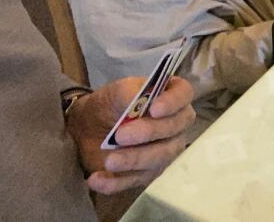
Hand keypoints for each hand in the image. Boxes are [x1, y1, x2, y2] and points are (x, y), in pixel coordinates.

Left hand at [67, 76, 194, 194]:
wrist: (89, 127)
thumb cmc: (111, 103)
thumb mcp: (116, 91)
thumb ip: (129, 93)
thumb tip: (137, 101)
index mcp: (172, 96)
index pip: (184, 94)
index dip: (173, 102)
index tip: (154, 109)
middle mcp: (175, 124)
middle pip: (174, 129)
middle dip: (149, 132)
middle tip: (120, 135)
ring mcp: (163, 151)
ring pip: (159, 159)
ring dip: (134, 160)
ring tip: (109, 161)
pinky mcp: (145, 173)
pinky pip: (135, 180)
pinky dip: (115, 182)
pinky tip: (97, 179)